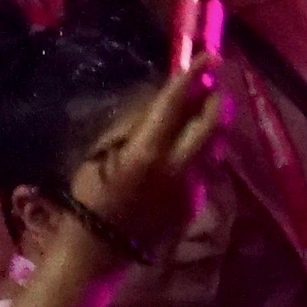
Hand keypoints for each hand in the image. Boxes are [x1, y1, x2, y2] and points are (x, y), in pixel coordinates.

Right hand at [63, 53, 222, 256]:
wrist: (100, 252)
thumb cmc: (89, 198)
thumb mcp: (100, 154)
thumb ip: (132, 128)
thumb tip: (156, 106)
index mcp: (146, 151)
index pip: (176, 105)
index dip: (194, 76)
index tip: (210, 55)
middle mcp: (177, 168)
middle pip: (211, 125)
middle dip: (218, 98)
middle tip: (217, 80)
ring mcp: (191, 189)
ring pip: (214, 148)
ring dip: (214, 125)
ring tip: (209, 110)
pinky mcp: (195, 205)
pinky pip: (204, 170)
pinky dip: (201, 153)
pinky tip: (190, 149)